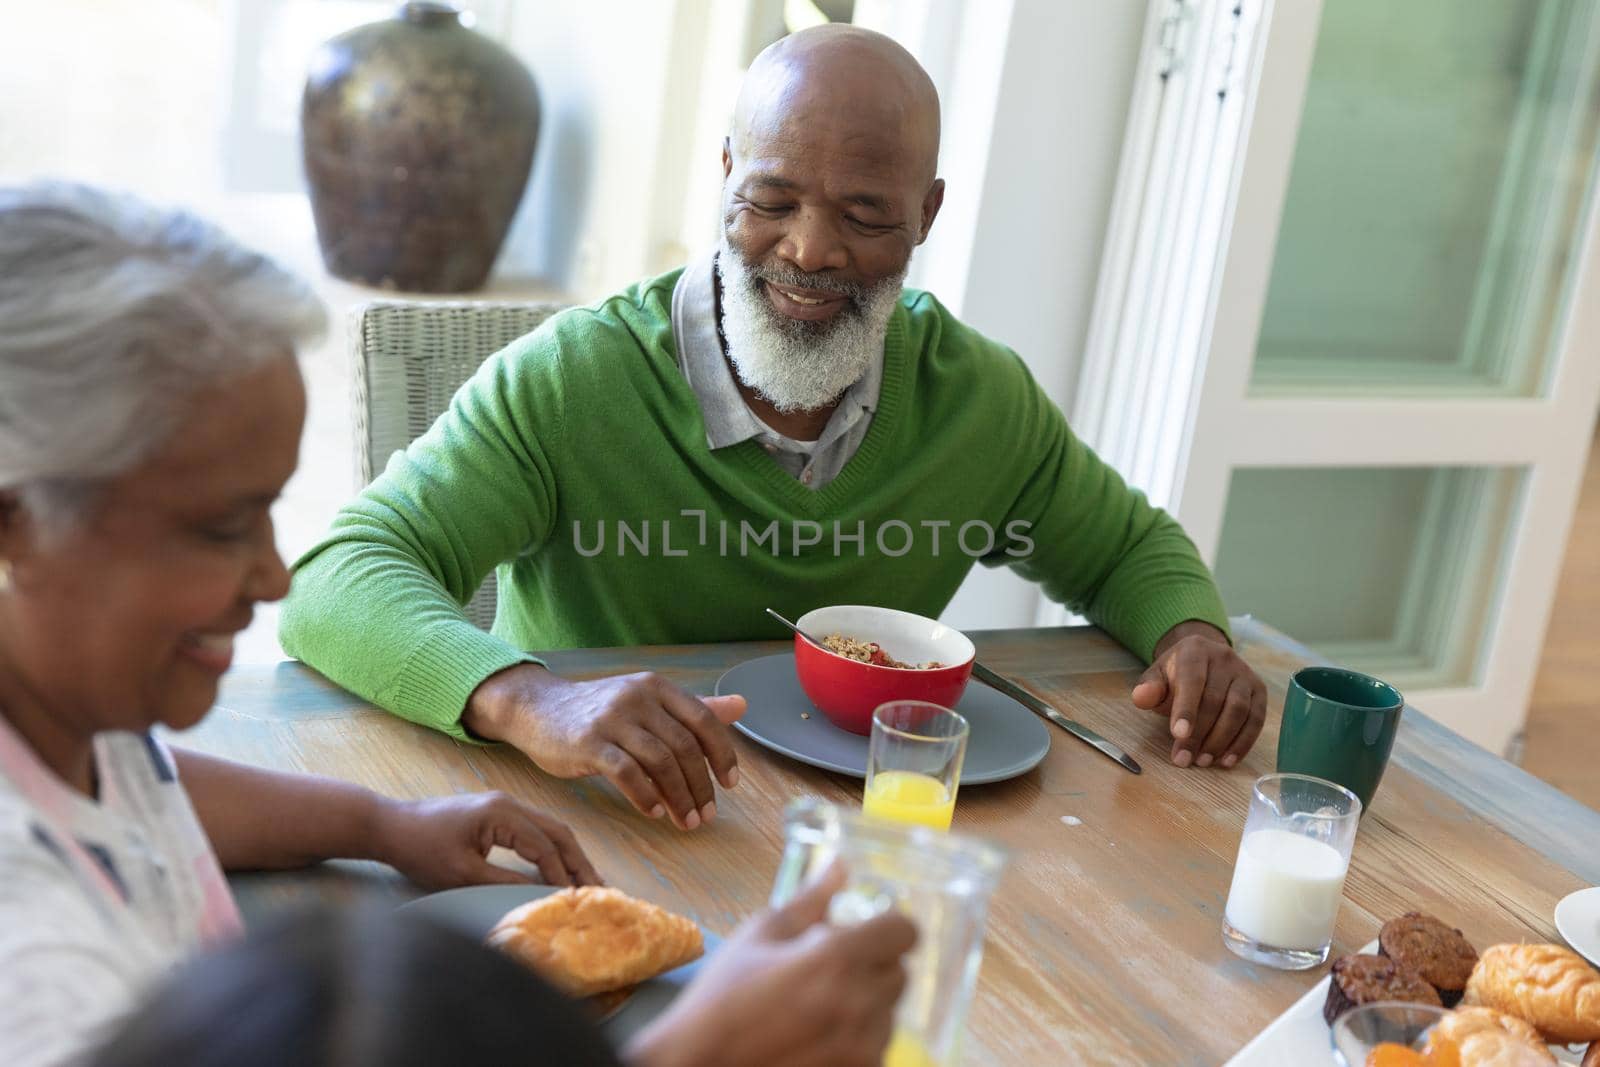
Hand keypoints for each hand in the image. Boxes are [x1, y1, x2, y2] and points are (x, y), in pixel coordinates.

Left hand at [373, 791, 600, 888]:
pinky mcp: (496, 814)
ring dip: (568, 855)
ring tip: (587, 881)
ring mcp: (504, 806)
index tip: (576, 900)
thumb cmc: (421, 849)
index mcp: (502, 813)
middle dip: (579, 861)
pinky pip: (535, 830)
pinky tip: (558, 868)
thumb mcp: (462, 874)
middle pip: (558, 831)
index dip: (562, 874)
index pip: (544, 845)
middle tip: (600, 889)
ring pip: (549, 828)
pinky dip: (551, 849)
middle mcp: (509, 803)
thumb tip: (542, 894)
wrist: (390, 826)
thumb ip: (504, 882)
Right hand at [464, 665, 746, 830]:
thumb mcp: (647, 702)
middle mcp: (638, 698)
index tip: (730, 785)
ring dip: (678, 797)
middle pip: (685, 747)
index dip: (722, 755)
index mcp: (658, 688)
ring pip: (660, 762)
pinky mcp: (588, 743)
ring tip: (684, 821)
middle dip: (701, 786)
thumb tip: (742, 706)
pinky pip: (627, 773)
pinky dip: (645, 795)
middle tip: (706, 816)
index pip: (704, 721)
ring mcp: (613, 719)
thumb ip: (692, 709)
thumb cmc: (600, 712)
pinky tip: (653, 812)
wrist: (539, 709)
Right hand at [625, 864, 916, 1066]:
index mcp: (836, 959)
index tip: (868, 930)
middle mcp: (858, 1004)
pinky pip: (875, 1047)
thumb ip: (810, 900)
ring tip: (816, 1006)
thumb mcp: (760, 936)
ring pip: (888, 1012)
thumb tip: (839, 866)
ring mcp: (860, 1047)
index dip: (888, 926)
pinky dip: (855, 1038)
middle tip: (829, 970)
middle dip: (871, 965)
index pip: (905, 932)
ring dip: (864, 1003)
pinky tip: (816, 1034)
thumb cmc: (721, 1000)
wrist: (699, 1065)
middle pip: (899, 972)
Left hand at [1131, 621, 1265, 768]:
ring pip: (1239, 710)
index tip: (1178, 735)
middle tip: (1184, 759)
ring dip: (1221, 741)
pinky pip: (1256, 720)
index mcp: (1195, 650)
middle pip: (1215, 699)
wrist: (1203, 662)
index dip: (1186, 709)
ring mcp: (1245, 674)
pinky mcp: (1259, 691)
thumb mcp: (1157, 677)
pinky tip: (1226, 760)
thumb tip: (1140, 698)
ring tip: (1203, 761)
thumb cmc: (1175, 675)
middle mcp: (1224, 658)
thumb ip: (1149, 688)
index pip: (1192, 680)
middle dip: (1199, 734)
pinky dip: (1242, 743)